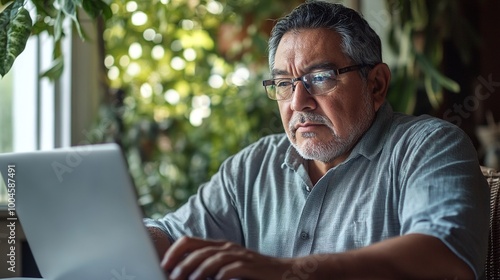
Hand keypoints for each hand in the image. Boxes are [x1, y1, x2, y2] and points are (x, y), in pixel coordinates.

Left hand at [161, 236, 292, 279]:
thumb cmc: (253, 273)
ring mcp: (240, 256)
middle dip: (182, 265)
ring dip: (198, 271)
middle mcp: (228, 247)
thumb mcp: (228, 267)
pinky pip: (232, 269)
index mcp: (219, 246)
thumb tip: (184, 276)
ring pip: (213, 259)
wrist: (284, 272)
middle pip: (199, 251)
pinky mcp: (251, 266)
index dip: (174, 251)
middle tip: (172, 277)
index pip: (190, 241)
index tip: (163, 265)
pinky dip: (220, 276)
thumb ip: (209, 269)